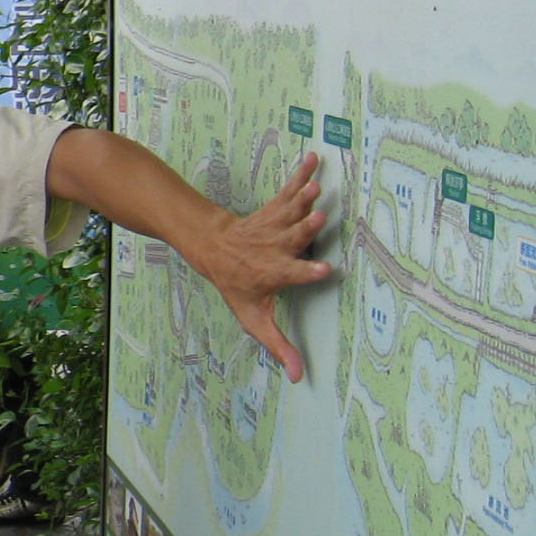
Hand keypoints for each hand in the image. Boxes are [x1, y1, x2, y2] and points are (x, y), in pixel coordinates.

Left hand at [188, 151, 333, 383]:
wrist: (211, 248)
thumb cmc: (236, 286)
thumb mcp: (252, 318)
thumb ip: (277, 345)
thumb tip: (300, 377)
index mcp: (273, 274)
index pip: (293, 275)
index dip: (307, 274)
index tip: (324, 271)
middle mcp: (274, 248)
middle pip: (292, 238)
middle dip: (305, 229)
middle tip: (320, 219)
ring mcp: (273, 226)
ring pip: (289, 212)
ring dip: (302, 199)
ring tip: (316, 187)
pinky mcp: (273, 209)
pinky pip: (288, 190)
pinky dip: (300, 174)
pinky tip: (312, 158)